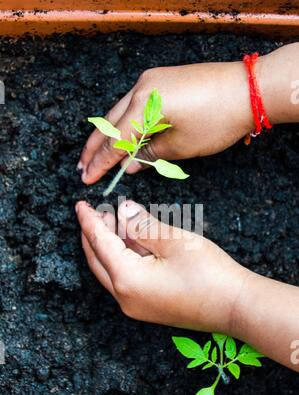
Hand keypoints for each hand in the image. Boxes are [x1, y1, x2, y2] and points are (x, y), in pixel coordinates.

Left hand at [75, 199, 247, 332]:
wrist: (236, 307)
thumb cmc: (209, 273)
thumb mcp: (173, 241)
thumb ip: (142, 224)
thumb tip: (123, 210)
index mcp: (127, 280)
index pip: (100, 244)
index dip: (90, 221)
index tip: (80, 205)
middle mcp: (125, 298)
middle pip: (98, 261)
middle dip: (94, 235)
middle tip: (96, 211)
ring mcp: (136, 306)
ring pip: (111, 271)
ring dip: (110, 246)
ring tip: (115, 221)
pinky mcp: (148, 308)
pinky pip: (125, 280)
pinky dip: (123, 258)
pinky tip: (132, 242)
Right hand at [78, 62, 253, 184]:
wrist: (248, 89)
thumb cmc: (218, 120)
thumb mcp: (181, 146)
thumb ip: (150, 155)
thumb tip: (129, 165)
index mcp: (145, 105)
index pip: (116, 140)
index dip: (101, 162)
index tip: (87, 178)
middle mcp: (142, 88)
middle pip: (110, 122)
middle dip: (95, 147)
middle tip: (81, 167)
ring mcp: (151, 81)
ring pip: (120, 111)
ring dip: (107, 133)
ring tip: (94, 154)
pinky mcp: (161, 80)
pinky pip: (134, 104)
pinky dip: (125, 122)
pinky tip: (120, 135)